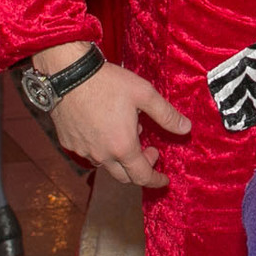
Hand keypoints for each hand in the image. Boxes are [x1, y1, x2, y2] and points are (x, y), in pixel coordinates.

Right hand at [36, 46, 189, 187]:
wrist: (69, 75)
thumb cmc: (108, 82)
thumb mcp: (144, 94)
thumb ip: (166, 114)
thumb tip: (186, 128)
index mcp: (123, 147)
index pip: (142, 176)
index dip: (155, 180)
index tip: (163, 179)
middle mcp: (101, 155)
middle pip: (124, 176)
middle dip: (140, 168)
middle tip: (149, 150)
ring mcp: (83, 150)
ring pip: (105, 164)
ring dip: (120, 157)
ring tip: (126, 131)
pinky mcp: (68, 142)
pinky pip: (89, 153)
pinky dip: (102, 148)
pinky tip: (105, 128)